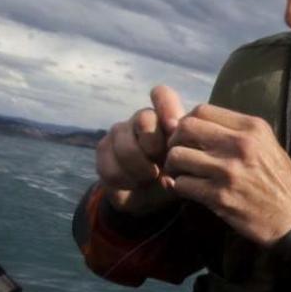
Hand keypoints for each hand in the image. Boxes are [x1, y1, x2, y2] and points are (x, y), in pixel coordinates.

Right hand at [95, 85, 185, 214]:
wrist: (150, 197)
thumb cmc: (174, 175)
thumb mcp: (187, 166)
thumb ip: (184, 152)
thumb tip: (171, 140)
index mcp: (166, 118)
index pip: (162, 95)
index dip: (166, 107)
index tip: (172, 128)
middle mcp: (142, 119)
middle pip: (144, 118)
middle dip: (154, 146)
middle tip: (161, 164)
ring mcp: (120, 132)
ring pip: (126, 147)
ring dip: (141, 170)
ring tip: (149, 178)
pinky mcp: (103, 149)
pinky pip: (111, 166)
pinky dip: (126, 181)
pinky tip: (134, 183)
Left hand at [163, 103, 290, 245]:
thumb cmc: (279, 181)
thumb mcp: (267, 145)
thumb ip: (237, 132)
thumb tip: (197, 124)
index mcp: (252, 128)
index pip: (202, 110)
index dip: (186, 122)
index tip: (188, 136)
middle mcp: (240, 145)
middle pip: (185, 128)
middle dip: (174, 141)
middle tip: (179, 154)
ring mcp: (228, 171)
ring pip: (177, 156)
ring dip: (174, 166)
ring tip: (182, 173)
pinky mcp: (220, 196)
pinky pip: (182, 184)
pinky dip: (179, 187)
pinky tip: (188, 190)